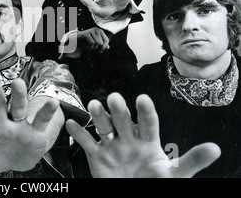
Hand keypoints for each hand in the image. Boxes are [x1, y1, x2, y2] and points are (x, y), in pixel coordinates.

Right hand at [66, 92, 220, 177]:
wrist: (133, 194)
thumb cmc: (155, 183)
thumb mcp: (175, 174)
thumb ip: (192, 160)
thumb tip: (215, 148)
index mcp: (148, 141)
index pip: (148, 124)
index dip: (146, 112)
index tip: (143, 99)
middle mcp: (128, 138)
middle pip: (123, 121)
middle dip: (119, 110)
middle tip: (115, 98)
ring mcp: (112, 145)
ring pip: (104, 127)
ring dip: (99, 116)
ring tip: (94, 105)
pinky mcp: (97, 155)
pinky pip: (86, 142)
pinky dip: (78, 133)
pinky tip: (71, 123)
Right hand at [71, 27, 109, 52]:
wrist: (75, 40)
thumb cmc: (86, 42)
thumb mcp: (95, 44)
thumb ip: (102, 45)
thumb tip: (108, 47)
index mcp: (100, 31)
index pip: (107, 40)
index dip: (104, 47)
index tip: (99, 51)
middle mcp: (97, 29)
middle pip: (102, 43)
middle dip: (97, 48)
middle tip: (92, 49)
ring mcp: (91, 31)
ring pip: (98, 43)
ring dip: (92, 48)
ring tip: (88, 47)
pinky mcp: (86, 33)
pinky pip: (92, 43)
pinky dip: (89, 47)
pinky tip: (85, 47)